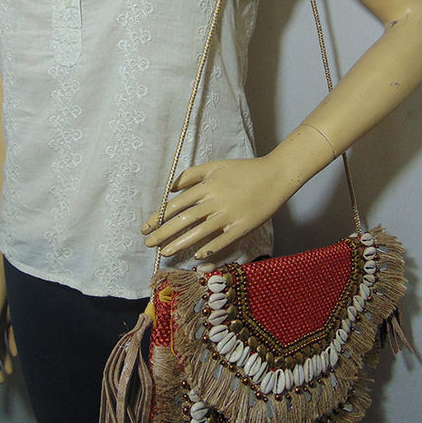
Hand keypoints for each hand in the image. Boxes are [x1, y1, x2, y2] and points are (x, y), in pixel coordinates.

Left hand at [141, 157, 290, 260]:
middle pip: (183, 220)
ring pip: (199, 233)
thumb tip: (170, 187)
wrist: (275, 175)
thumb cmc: (244, 170)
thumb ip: (191, 174)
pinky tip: (196, 256)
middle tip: (148, 243)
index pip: (176, 204)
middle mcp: (215, 201)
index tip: (146, 227)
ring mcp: (229, 215)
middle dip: (163, 233)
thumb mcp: (215, 166)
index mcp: (207, 186)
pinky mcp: (242, 226)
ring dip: (180, 244)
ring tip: (165, 252)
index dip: (158, 217)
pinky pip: (222, 241)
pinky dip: (209, 249)